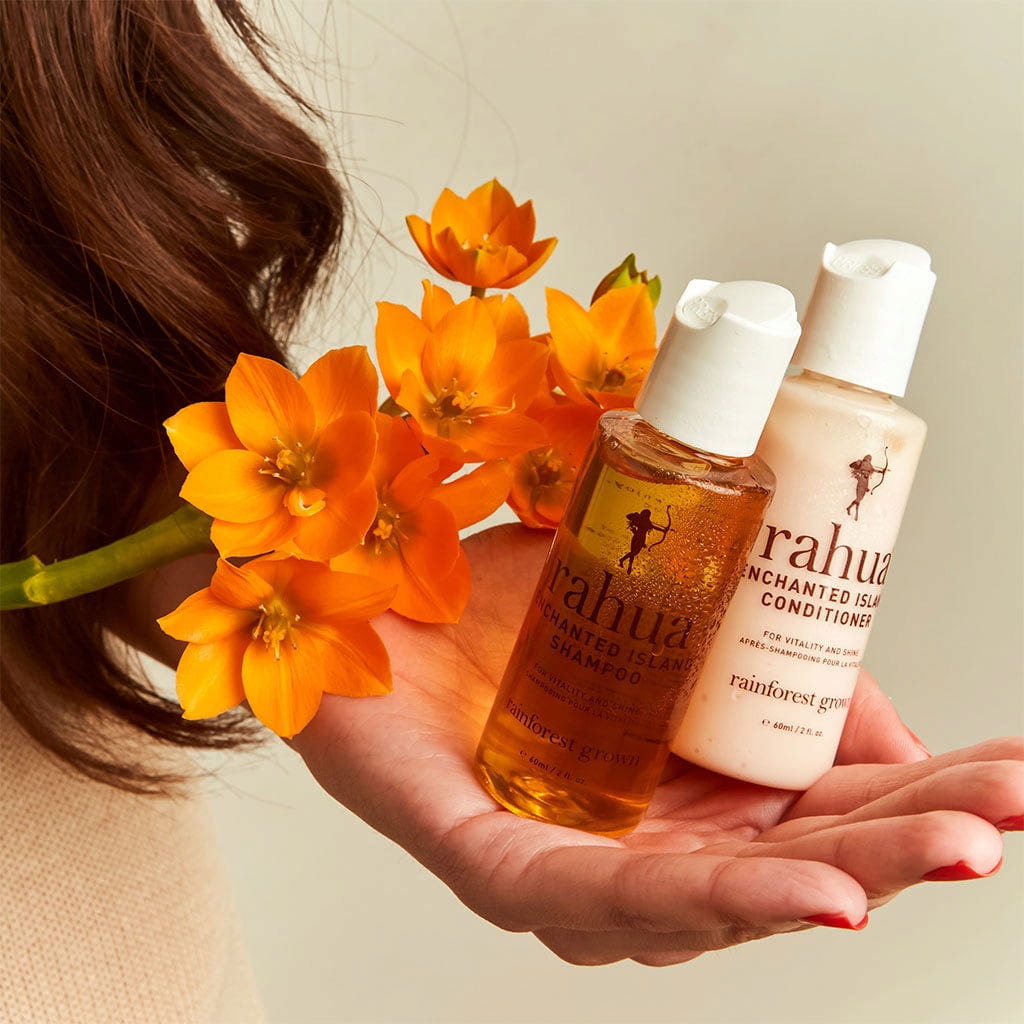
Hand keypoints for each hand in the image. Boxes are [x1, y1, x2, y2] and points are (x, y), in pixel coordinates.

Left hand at [291, 524, 1022, 965]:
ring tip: (942, 851)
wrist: (363, 578)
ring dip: (837, 880)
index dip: (918, 798)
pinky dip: (701, 904)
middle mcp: (640, 839)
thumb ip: (764, 652)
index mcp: (683, 786)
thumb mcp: (661, 599)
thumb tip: (883, 711)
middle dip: (902, 845)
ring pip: (712, 900)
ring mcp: (569, 859)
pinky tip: (805, 899)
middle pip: (787, 868)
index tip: (1011, 773)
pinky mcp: (489, 861)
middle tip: (1002, 815)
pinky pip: (593, 899)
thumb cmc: (506, 604)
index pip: (818, 812)